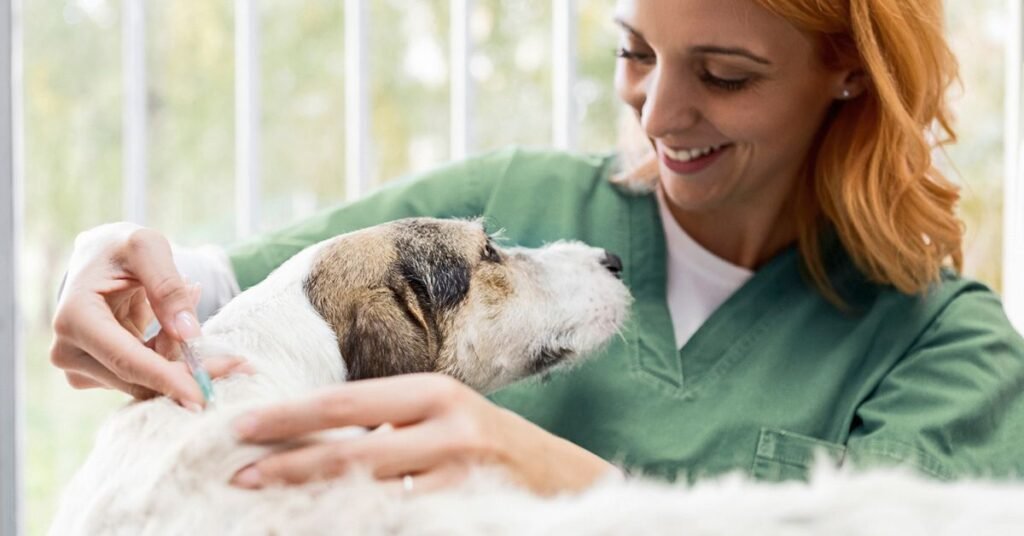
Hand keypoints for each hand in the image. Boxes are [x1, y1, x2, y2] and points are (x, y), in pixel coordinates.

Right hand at [50, 222, 245, 408]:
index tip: (202, 398)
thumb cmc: (121, 247)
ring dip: (181, 354)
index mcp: (75, 319)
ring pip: (148, 382)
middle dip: (190, 373)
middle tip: (239, 363)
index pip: (127, 361)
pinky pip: (147, 376)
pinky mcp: (98, 374)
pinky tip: (175, 319)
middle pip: (140, 380)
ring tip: (189, 299)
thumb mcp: (148, 248)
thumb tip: (189, 335)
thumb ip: (168, 287)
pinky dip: (171, 353)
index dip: (167, 380)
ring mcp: (82, 367)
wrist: (100, 257)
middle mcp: (70, 351)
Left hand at [230, 373, 612, 494]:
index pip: (347, 402)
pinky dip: (358, 523)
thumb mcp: (440, 415)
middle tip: (239, 474)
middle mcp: (448, 427)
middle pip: (352, 449)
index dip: (293, 415)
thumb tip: (311, 432)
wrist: (558, 478)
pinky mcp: (466, 509)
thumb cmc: (484, 442)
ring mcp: (460, 474)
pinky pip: (400, 520)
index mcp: (433, 392)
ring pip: (370, 493)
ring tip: (267, 510)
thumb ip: (386, 421)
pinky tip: (325, 526)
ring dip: (314, 503)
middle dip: (291, 463)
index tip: (245, 425)